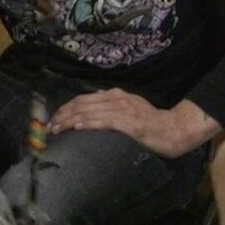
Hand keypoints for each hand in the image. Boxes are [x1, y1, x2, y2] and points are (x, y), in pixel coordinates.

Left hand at [50, 90, 214, 157]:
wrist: (173, 130)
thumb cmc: (150, 122)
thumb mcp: (129, 108)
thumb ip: (110, 107)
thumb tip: (89, 111)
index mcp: (115, 94)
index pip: (83, 98)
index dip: (66, 107)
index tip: (54, 117)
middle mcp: (117, 99)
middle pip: (82, 104)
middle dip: (63, 115)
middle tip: (50, 126)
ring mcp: (124, 110)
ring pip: (89, 112)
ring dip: (70, 121)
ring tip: (57, 129)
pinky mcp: (130, 124)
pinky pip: (104, 122)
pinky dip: (88, 123)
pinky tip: (77, 127)